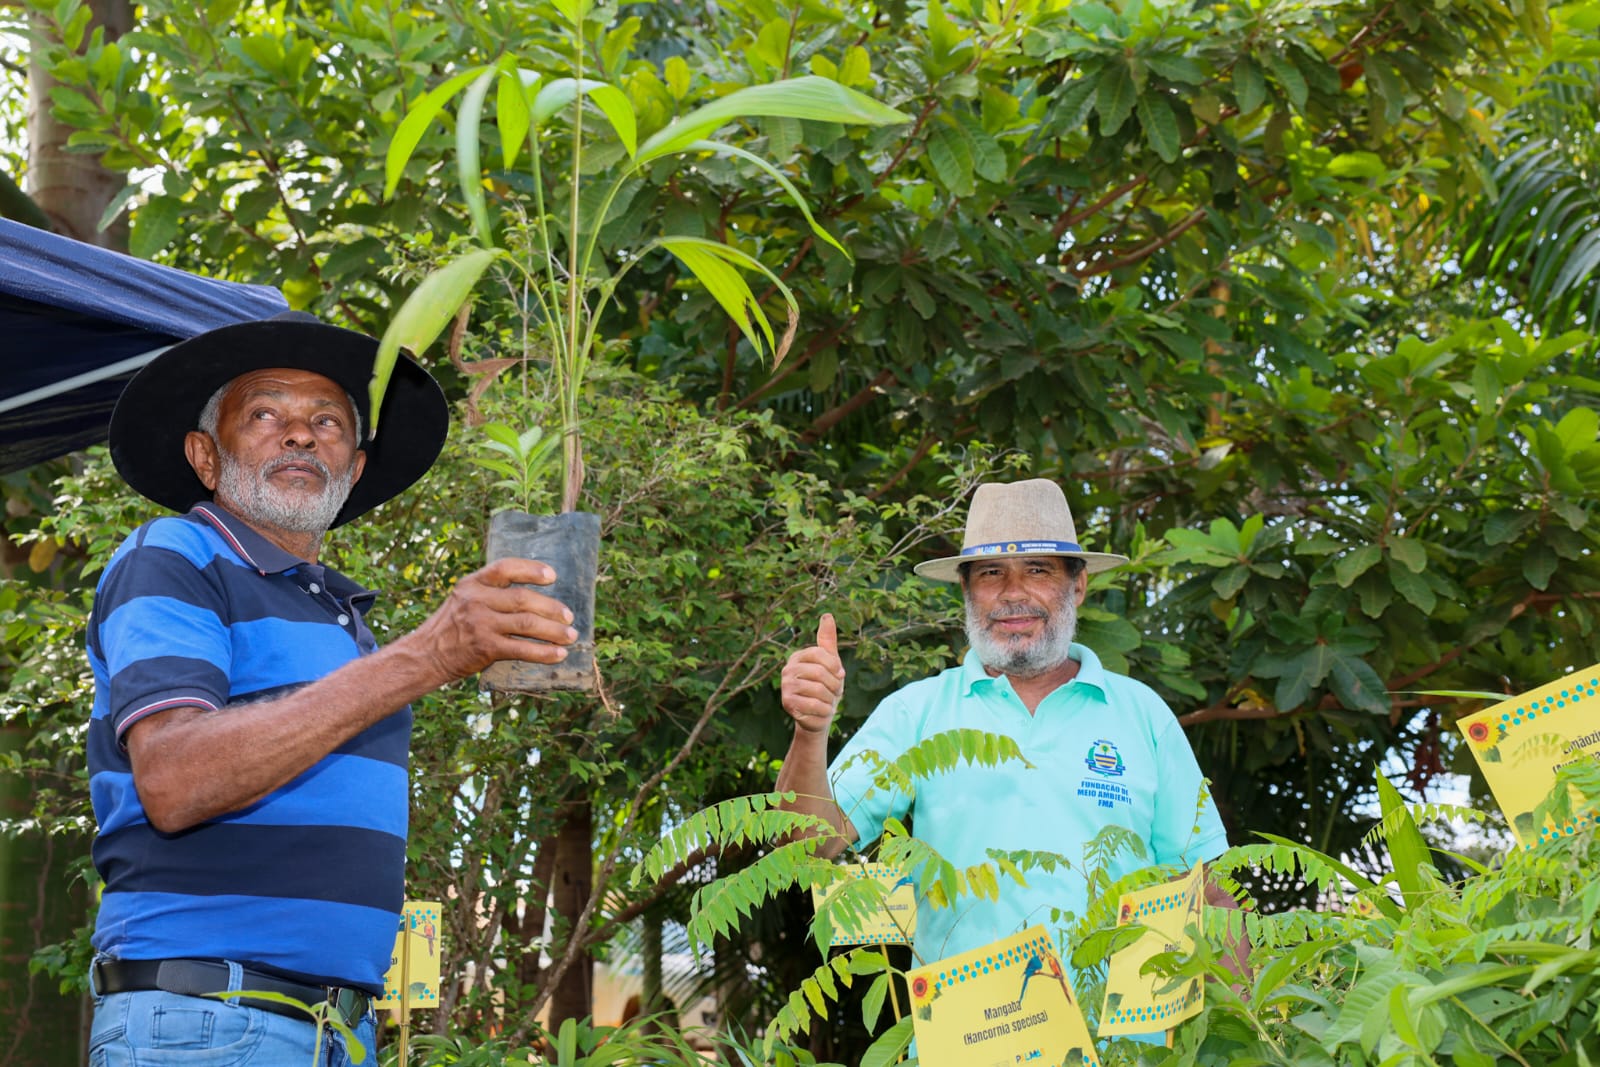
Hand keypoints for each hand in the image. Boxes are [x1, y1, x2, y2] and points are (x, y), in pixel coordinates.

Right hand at [415, 557, 577, 680]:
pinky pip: (523, 649)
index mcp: (472, 583)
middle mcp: (476, 600)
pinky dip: (544, 652)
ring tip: (571, 636)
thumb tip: (534, 593)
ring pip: (527, 623)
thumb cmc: (452, 626)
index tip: (552, 576)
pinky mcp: (485, 648)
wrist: (425, 655)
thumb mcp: (464, 598)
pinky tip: (559, 655)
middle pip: (523, 599)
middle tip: (569, 616)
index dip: (531, 569)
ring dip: (554, 631)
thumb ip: (490, 592)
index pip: (505, 567)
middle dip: (551, 608)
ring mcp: (481, 624)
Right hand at [781, 614, 845, 735]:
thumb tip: (827, 615)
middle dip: (834, 685)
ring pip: (819, 690)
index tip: (840, 674)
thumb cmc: (827, 686)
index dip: (834, 665)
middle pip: (820, 673)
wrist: (818, 715)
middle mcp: (788, 669)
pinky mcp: (787, 703)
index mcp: (798, 657)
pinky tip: (822, 711)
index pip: (819, 653)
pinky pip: (815, 705)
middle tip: (834, 692)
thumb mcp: (831, 662)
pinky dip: (825, 710)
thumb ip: (827, 640)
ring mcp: (785, 686)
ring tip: (827, 701)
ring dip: (830, 699)